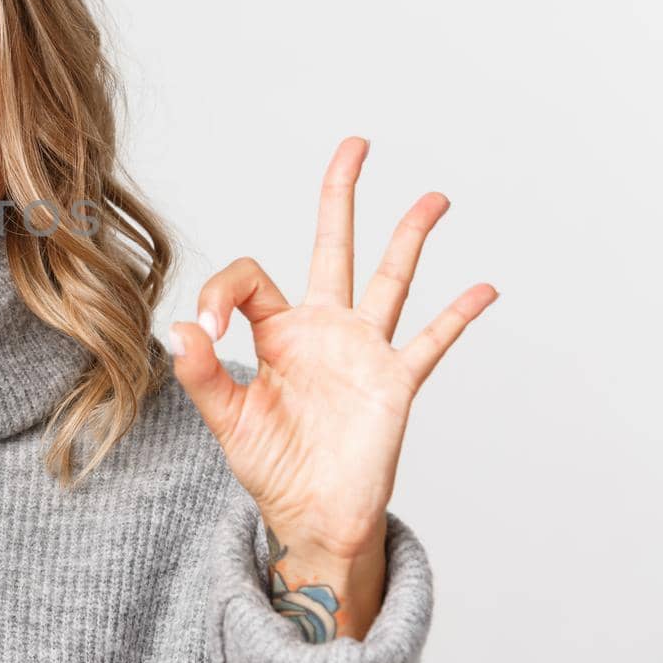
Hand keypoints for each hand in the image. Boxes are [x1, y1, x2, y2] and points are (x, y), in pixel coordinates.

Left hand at [169, 137, 496, 636]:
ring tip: (433, 197)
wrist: (310, 516)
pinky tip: (484, 287)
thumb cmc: (269, 465)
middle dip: (341, 196)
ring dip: (410, 237)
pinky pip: (431, 343)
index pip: (250, 277)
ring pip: (390, 280)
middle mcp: (322, 329)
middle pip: (333, 246)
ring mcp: (363, 352)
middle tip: (356, 145)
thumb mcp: (225, 419)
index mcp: (275, 332)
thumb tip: (178, 328)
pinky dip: (457, 317)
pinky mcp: (394, 384)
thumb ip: (202, 374)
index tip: (206, 327)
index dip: (221, 292)